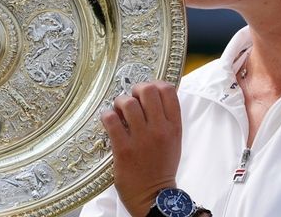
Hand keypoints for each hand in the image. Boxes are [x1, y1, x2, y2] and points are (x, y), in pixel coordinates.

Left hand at [101, 80, 182, 215]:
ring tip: (118, 112)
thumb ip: (166, 119)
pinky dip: (107, 115)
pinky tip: (109, 121)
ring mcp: (141, 139)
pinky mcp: (123, 148)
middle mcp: (159, 130)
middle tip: (131, 99)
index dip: (154, 84)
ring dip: (119, 103)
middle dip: (135, 90)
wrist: (154, 196)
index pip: (168, 91)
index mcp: (173, 127)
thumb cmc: (161, 167)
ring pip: (128, 102)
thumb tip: (153, 96)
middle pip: (148, 91)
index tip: (146, 91)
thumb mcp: (173, 141)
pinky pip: (111, 119)